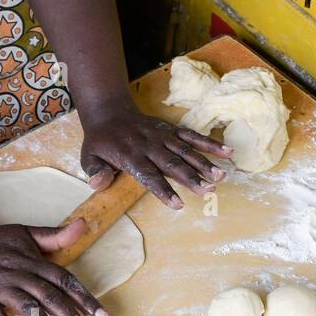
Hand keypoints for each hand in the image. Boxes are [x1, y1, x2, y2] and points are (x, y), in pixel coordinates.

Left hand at [80, 98, 232, 207]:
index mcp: (130, 156)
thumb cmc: (100, 141)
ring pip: (186, 150)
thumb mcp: (87, 157)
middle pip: (173, 164)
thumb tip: (98, 184)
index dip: (163, 190)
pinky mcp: (171, 130)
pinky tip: (227, 152)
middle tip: (209, 190)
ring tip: (221, 176)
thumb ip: (95, 172)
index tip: (178, 204)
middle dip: (192, 178)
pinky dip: (209, 143)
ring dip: (205, 163)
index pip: (149, 176)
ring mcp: (163, 136)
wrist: (109, 111)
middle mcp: (150, 146)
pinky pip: (192, 136)